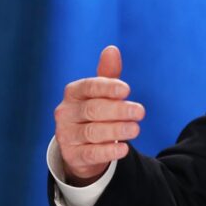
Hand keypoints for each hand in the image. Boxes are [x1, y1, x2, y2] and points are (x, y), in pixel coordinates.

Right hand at [53, 45, 144, 185]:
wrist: (81, 146)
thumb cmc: (95, 112)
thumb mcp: (101, 93)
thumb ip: (108, 74)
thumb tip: (112, 49)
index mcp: (73, 93)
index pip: (88, 87)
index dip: (107, 87)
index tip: (127, 90)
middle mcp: (65, 113)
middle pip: (92, 110)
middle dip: (118, 110)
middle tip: (140, 112)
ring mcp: (66, 135)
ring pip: (92, 132)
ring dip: (117, 130)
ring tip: (136, 130)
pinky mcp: (73, 155)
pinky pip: (91, 153)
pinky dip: (108, 151)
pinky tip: (124, 149)